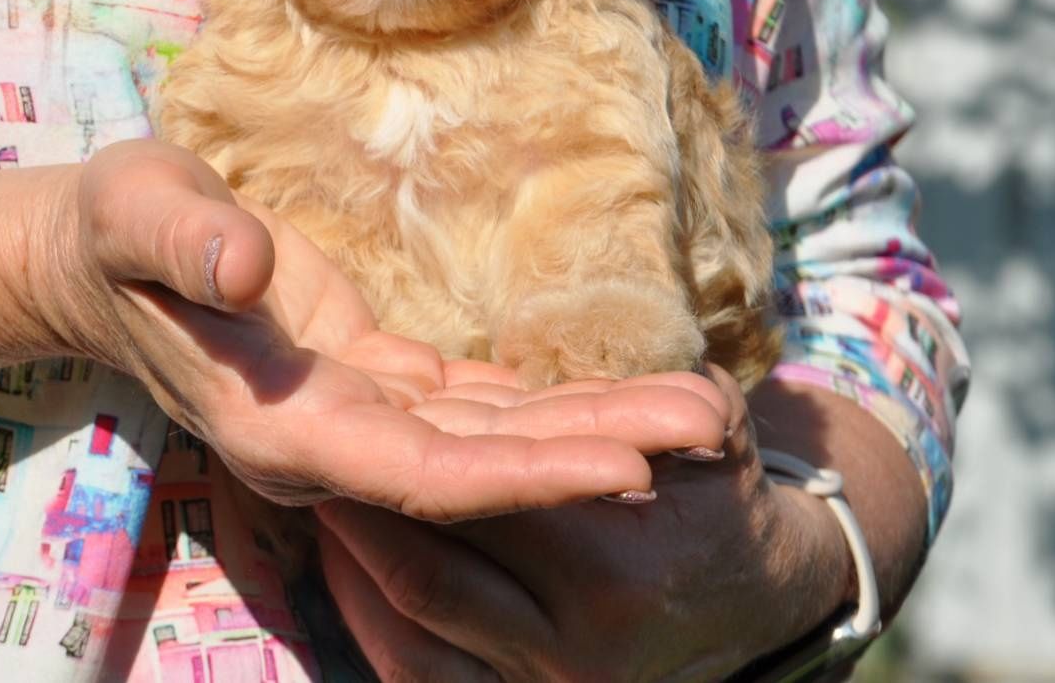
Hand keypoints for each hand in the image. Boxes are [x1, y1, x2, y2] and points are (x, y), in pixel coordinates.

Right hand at [27, 139, 733, 520]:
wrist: (99, 254)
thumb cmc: (117, 229)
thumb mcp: (137, 211)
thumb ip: (186, 242)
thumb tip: (246, 267)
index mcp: (280, 423)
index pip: (426, 471)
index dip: (530, 476)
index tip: (633, 470)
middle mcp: (331, 442)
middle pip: (485, 469)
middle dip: (598, 454)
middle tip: (717, 431)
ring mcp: (355, 418)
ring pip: (492, 441)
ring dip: (594, 429)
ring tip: (703, 412)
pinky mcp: (372, 380)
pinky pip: (473, 408)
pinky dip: (546, 407)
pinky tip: (617, 399)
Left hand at [315, 365, 855, 680]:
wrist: (751, 596)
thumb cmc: (714, 492)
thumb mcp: (714, 434)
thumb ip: (686, 410)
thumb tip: (684, 399)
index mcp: (612, 571)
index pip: (482, 501)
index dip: (412, 453)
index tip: (353, 404)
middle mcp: (567, 646)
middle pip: (426, 574)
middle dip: (356, 516)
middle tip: (303, 459)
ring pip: (407, 639)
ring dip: (349, 574)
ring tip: (310, 511)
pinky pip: (420, 677)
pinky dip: (372, 627)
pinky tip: (343, 573)